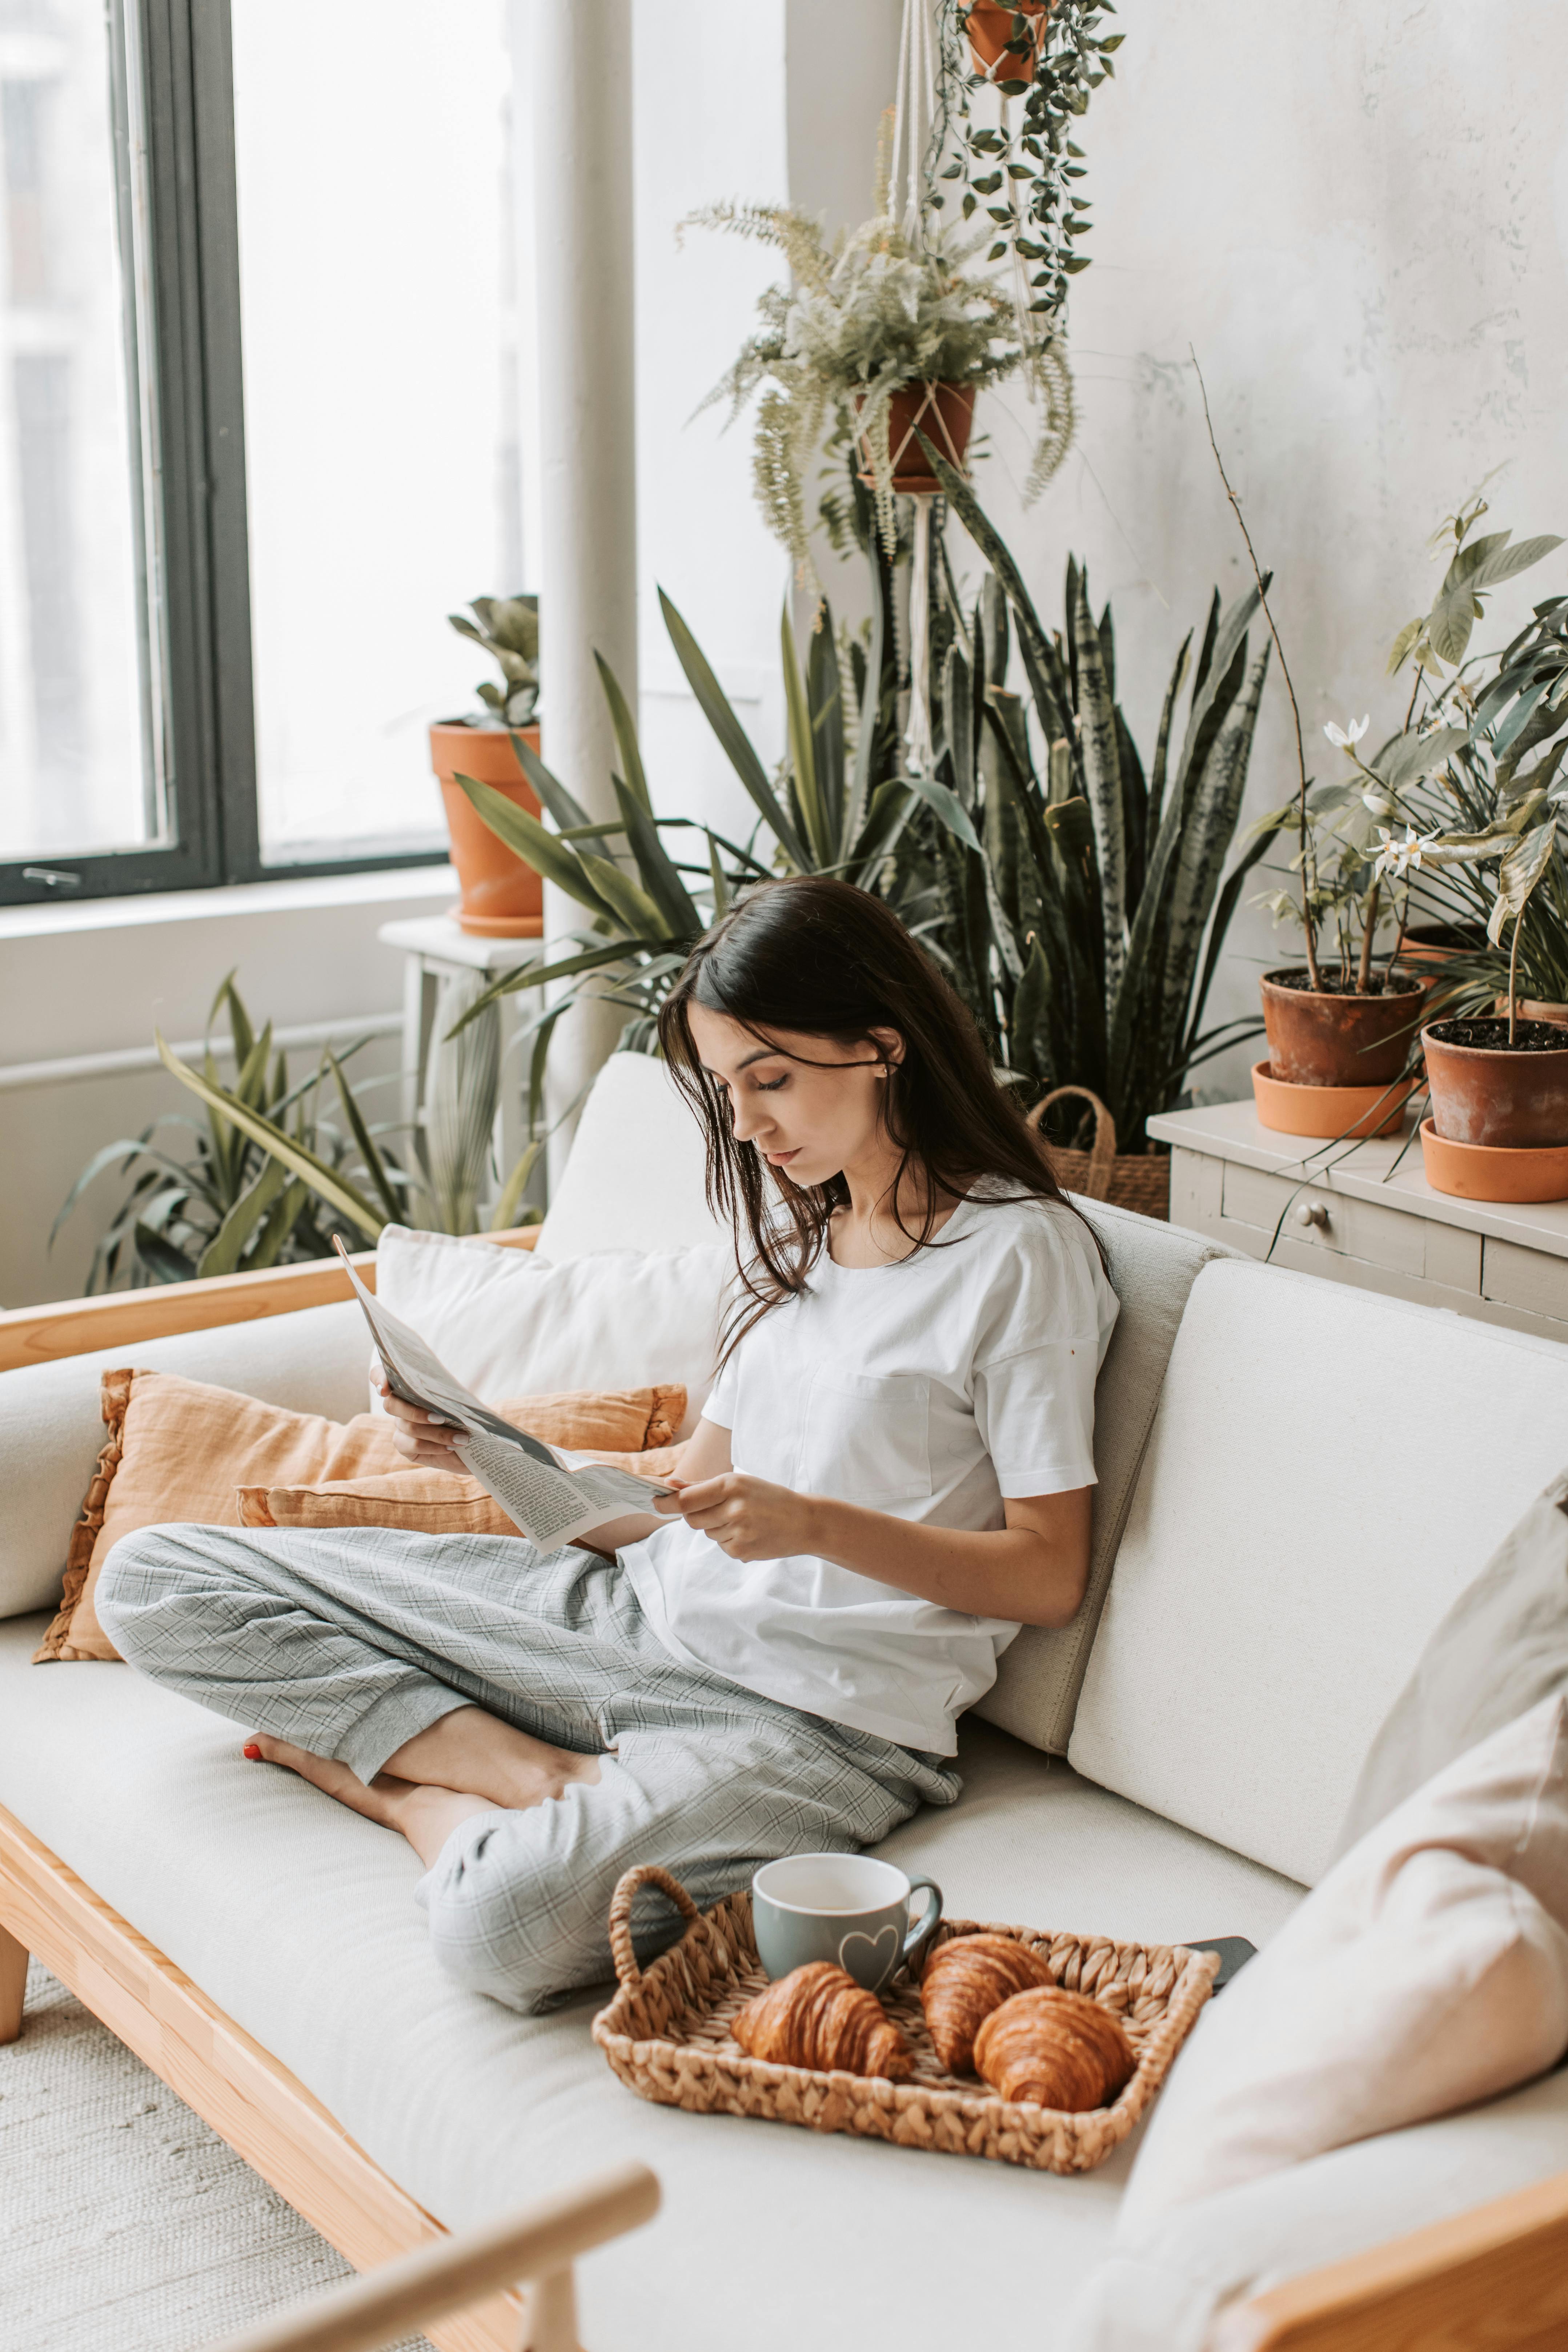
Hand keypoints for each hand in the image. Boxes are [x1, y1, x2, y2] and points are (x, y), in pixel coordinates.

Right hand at [380, 1378, 463, 1468]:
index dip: (378, 1378)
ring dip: (437, 1433)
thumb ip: (450, 1390)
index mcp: (410, 1385)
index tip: (384, 1388)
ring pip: (408, 1427)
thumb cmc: (467, 1413)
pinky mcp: (405, 1446)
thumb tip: (453, 1392)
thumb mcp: (462, 1397)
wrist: (474, 1442)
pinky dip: (433, 1446)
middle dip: (415, 1411)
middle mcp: (400, 1404)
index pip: (380, 1374)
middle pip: (391, 1404)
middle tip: (441, 1417)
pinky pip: (411, 1445)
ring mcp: (400, 1426)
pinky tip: (451, 1447)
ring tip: (461, 1438)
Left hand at [658, 1472, 817, 1563]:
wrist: (805, 1522)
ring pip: (708, 1533)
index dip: (666, 1503)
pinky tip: (750, 1533)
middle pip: (692, 1519)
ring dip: (717, 1527)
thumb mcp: (740, 1483)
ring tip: (743, 1520)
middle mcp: (734, 1508)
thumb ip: (702, 1486)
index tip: (654, 1502)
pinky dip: (730, 1540)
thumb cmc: (769, 1497)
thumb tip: (669, 1484)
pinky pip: (721, 1546)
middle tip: (717, 1509)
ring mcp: (738, 1532)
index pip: (686, 1499)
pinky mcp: (742, 1552)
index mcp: (731, 1485)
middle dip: (696, 1515)